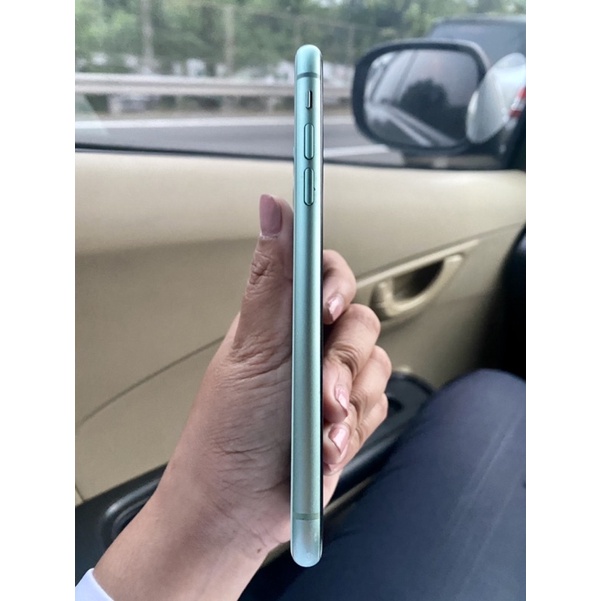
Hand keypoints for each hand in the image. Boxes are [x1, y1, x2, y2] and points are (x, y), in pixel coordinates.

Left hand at [94, 194, 391, 599]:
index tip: (329, 308)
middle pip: (360, 321)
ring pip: (375, 365)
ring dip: (349, 401)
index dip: (336, 283)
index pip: (322, 272)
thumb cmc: (228, 430)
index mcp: (280, 320)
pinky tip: (326, 447)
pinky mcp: (348, 416)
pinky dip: (353, 428)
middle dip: (344, 360)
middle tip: (319, 390)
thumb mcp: (254, 349)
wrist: (236, 510)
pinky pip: (377, 406)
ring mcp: (330, 382)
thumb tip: (272, 207)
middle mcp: (309, 345)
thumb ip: (273, 278)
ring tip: (319, 428)